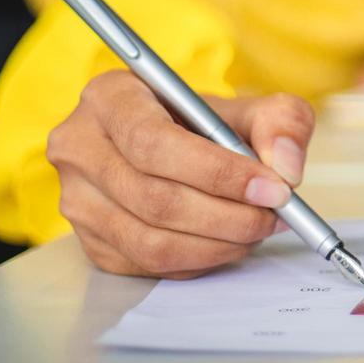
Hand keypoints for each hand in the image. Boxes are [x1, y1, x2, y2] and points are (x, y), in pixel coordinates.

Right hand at [46, 71, 314, 278]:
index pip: (155, 143)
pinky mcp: (91, 242)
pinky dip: (200, 260)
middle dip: (227, 214)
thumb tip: (285, 168)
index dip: (218, 172)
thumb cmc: (204, 122)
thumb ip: (280, 122)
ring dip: (218, 243)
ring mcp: (78, 200)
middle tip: (275, 215)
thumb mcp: (248, 105)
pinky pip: (148, 264)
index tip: (272, 187)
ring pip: (149, 240)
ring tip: (259, 229)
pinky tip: (230, 241)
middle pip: (154, 198)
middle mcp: (79, 147)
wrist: (174, 144)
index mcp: (109, 98)